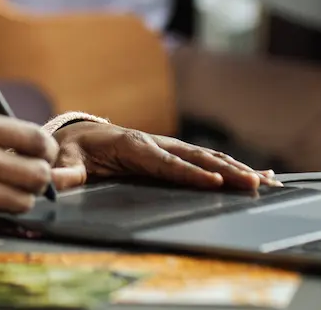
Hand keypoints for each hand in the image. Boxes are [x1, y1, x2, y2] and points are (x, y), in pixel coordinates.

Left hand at [50, 122, 279, 192]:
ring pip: (207, 158)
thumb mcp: (64, 159)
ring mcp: (168, 146)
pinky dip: (234, 167)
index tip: (211, 181)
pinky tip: (260, 176)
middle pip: (194, 158)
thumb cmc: (73, 150)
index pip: (164, 161)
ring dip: (236, 169)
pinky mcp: (176, 154)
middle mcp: (155, 142)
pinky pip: (208, 161)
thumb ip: (64, 171)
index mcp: (131, 144)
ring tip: (264, 181)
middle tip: (251, 183)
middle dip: (224, 170)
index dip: (188, 172)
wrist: (79, 137)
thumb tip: (56, 179)